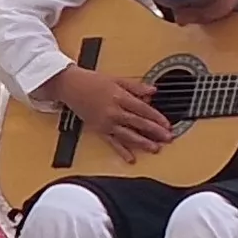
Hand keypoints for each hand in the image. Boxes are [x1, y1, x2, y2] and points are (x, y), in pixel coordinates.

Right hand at [51, 66, 172, 157]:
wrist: (69, 86)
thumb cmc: (92, 81)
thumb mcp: (117, 79)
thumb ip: (136, 86)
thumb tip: (154, 91)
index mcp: (119, 97)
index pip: (143, 110)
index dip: (157, 118)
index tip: (168, 125)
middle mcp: (113, 111)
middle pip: (138, 123)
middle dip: (155, 132)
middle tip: (168, 138)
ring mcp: (105, 122)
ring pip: (127, 135)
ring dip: (142, 143)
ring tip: (155, 149)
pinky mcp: (98, 129)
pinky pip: (112, 142)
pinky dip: (121, 151)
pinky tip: (131, 158)